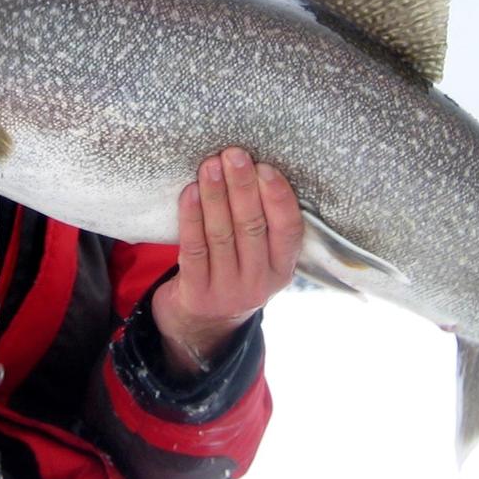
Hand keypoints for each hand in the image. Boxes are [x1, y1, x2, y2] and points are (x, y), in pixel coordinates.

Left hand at [152, 147, 303, 376]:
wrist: (201, 325)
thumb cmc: (232, 271)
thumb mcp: (258, 259)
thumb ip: (262, 225)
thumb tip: (252, 167)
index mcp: (282, 269)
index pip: (288, 230)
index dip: (278, 198)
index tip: (265, 167)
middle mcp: (260, 283)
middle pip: (252, 227)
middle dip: (242, 186)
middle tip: (233, 154)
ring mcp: (228, 291)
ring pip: (222, 235)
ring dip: (215, 196)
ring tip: (209, 165)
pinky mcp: (198, 295)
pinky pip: (194, 249)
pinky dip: (191, 218)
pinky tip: (189, 193)